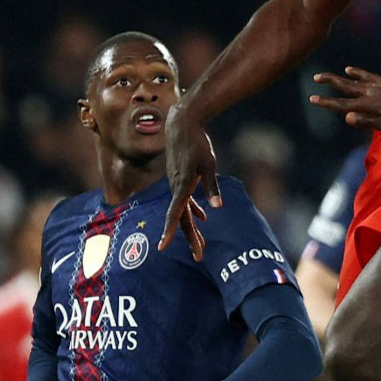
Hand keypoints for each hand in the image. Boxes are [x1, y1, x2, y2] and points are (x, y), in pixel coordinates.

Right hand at [160, 104, 219, 259]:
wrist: (182, 124)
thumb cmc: (196, 143)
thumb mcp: (208, 164)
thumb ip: (212, 185)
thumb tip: (217, 206)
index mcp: (182, 186)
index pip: (175, 214)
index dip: (170, 231)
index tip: (162, 247)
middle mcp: (176, 188)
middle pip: (181, 218)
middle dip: (190, 238)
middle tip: (199, 256)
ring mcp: (177, 184)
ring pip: (183, 211)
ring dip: (191, 228)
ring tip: (201, 245)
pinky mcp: (180, 179)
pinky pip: (185, 200)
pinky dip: (193, 210)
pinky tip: (203, 218)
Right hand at [310, 67, 380, 132]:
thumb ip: (366, 121)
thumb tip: (346, 117)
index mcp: (368, 105)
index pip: (342, 104)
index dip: (326, 102)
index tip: (312, 98)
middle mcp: (370, 92)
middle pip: (345, 86)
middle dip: (329, 82)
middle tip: (315, 78)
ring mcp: (377, 86)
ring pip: (354, 79)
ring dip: (341, 76)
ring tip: (332, 74)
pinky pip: (367, 75)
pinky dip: (357, 72)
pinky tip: (351, 70)